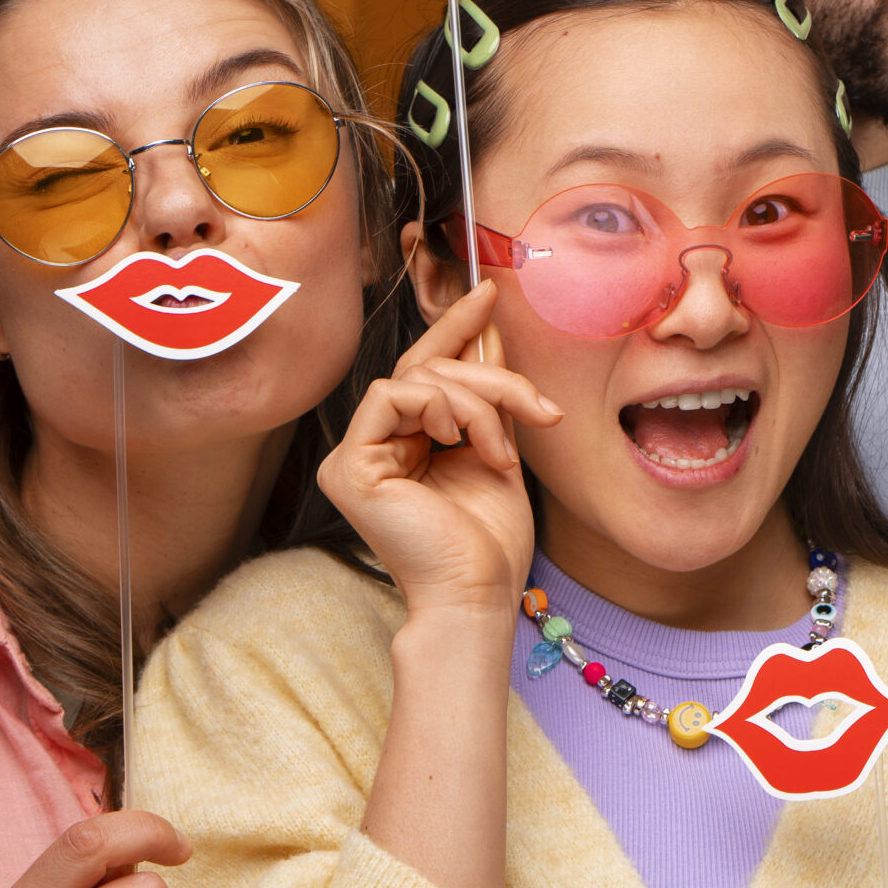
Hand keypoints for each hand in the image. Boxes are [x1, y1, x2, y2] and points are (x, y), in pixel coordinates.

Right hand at [318, 279, 557, 616]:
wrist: (478, 593)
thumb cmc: (490, 540)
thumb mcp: (498, 447)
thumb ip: (488, 393)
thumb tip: (488, 329)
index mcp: (407, 444)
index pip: (426, 370)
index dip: (454, 328)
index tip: (487, 294)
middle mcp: (375, 445)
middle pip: (429, 370)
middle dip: (490, 377)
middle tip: (538, 409)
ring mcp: (356, 455)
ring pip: (419, 378)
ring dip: (478, 405)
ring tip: (502, 452)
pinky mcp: (349, 465)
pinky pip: (392, 395)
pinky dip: (440, 409)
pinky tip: (459, 444)